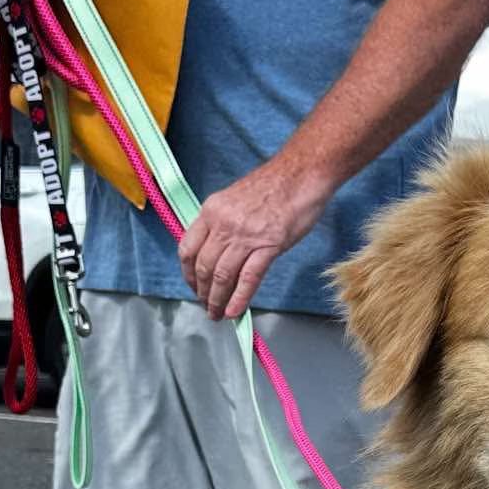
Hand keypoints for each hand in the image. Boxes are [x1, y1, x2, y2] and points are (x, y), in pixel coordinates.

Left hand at [178, 155, 331, 319]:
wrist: (300, 175)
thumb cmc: (274, 186)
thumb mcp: (235, 200)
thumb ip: (223, 223)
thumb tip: (219, 249)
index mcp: (212, 210)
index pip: (188, 248)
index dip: (188, 273)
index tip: (194, 286)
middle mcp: (223, 224)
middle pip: (204, 266)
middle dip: (203, 292)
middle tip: (207, 306)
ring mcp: (245, 236)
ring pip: (222, 276)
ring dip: (218, 300)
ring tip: (218, 314)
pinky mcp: (268, 246)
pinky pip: (248, 278)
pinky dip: (239, 298)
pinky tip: (235, 312)